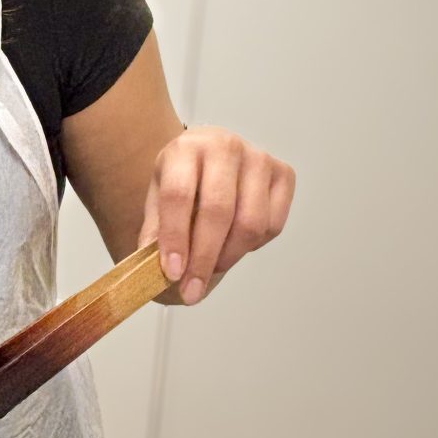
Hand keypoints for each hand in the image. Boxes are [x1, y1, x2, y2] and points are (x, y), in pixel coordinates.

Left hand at [139, 127, 294, 304]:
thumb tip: (155, 270)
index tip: (172, 273)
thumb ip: (156, 232)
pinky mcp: (283, 174)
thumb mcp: (158, 200)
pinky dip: (252, 246)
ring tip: (210, 268)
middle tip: (191, 290)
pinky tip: (234, 243)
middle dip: (204, 259)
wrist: (210, 159)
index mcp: (186, 148)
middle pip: (218, 211)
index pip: (179, 195)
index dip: (175, 238)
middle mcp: (225, 147)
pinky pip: (273, 226)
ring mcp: (258, 158)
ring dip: (228, 257)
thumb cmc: (184, 182)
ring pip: (250, 223)